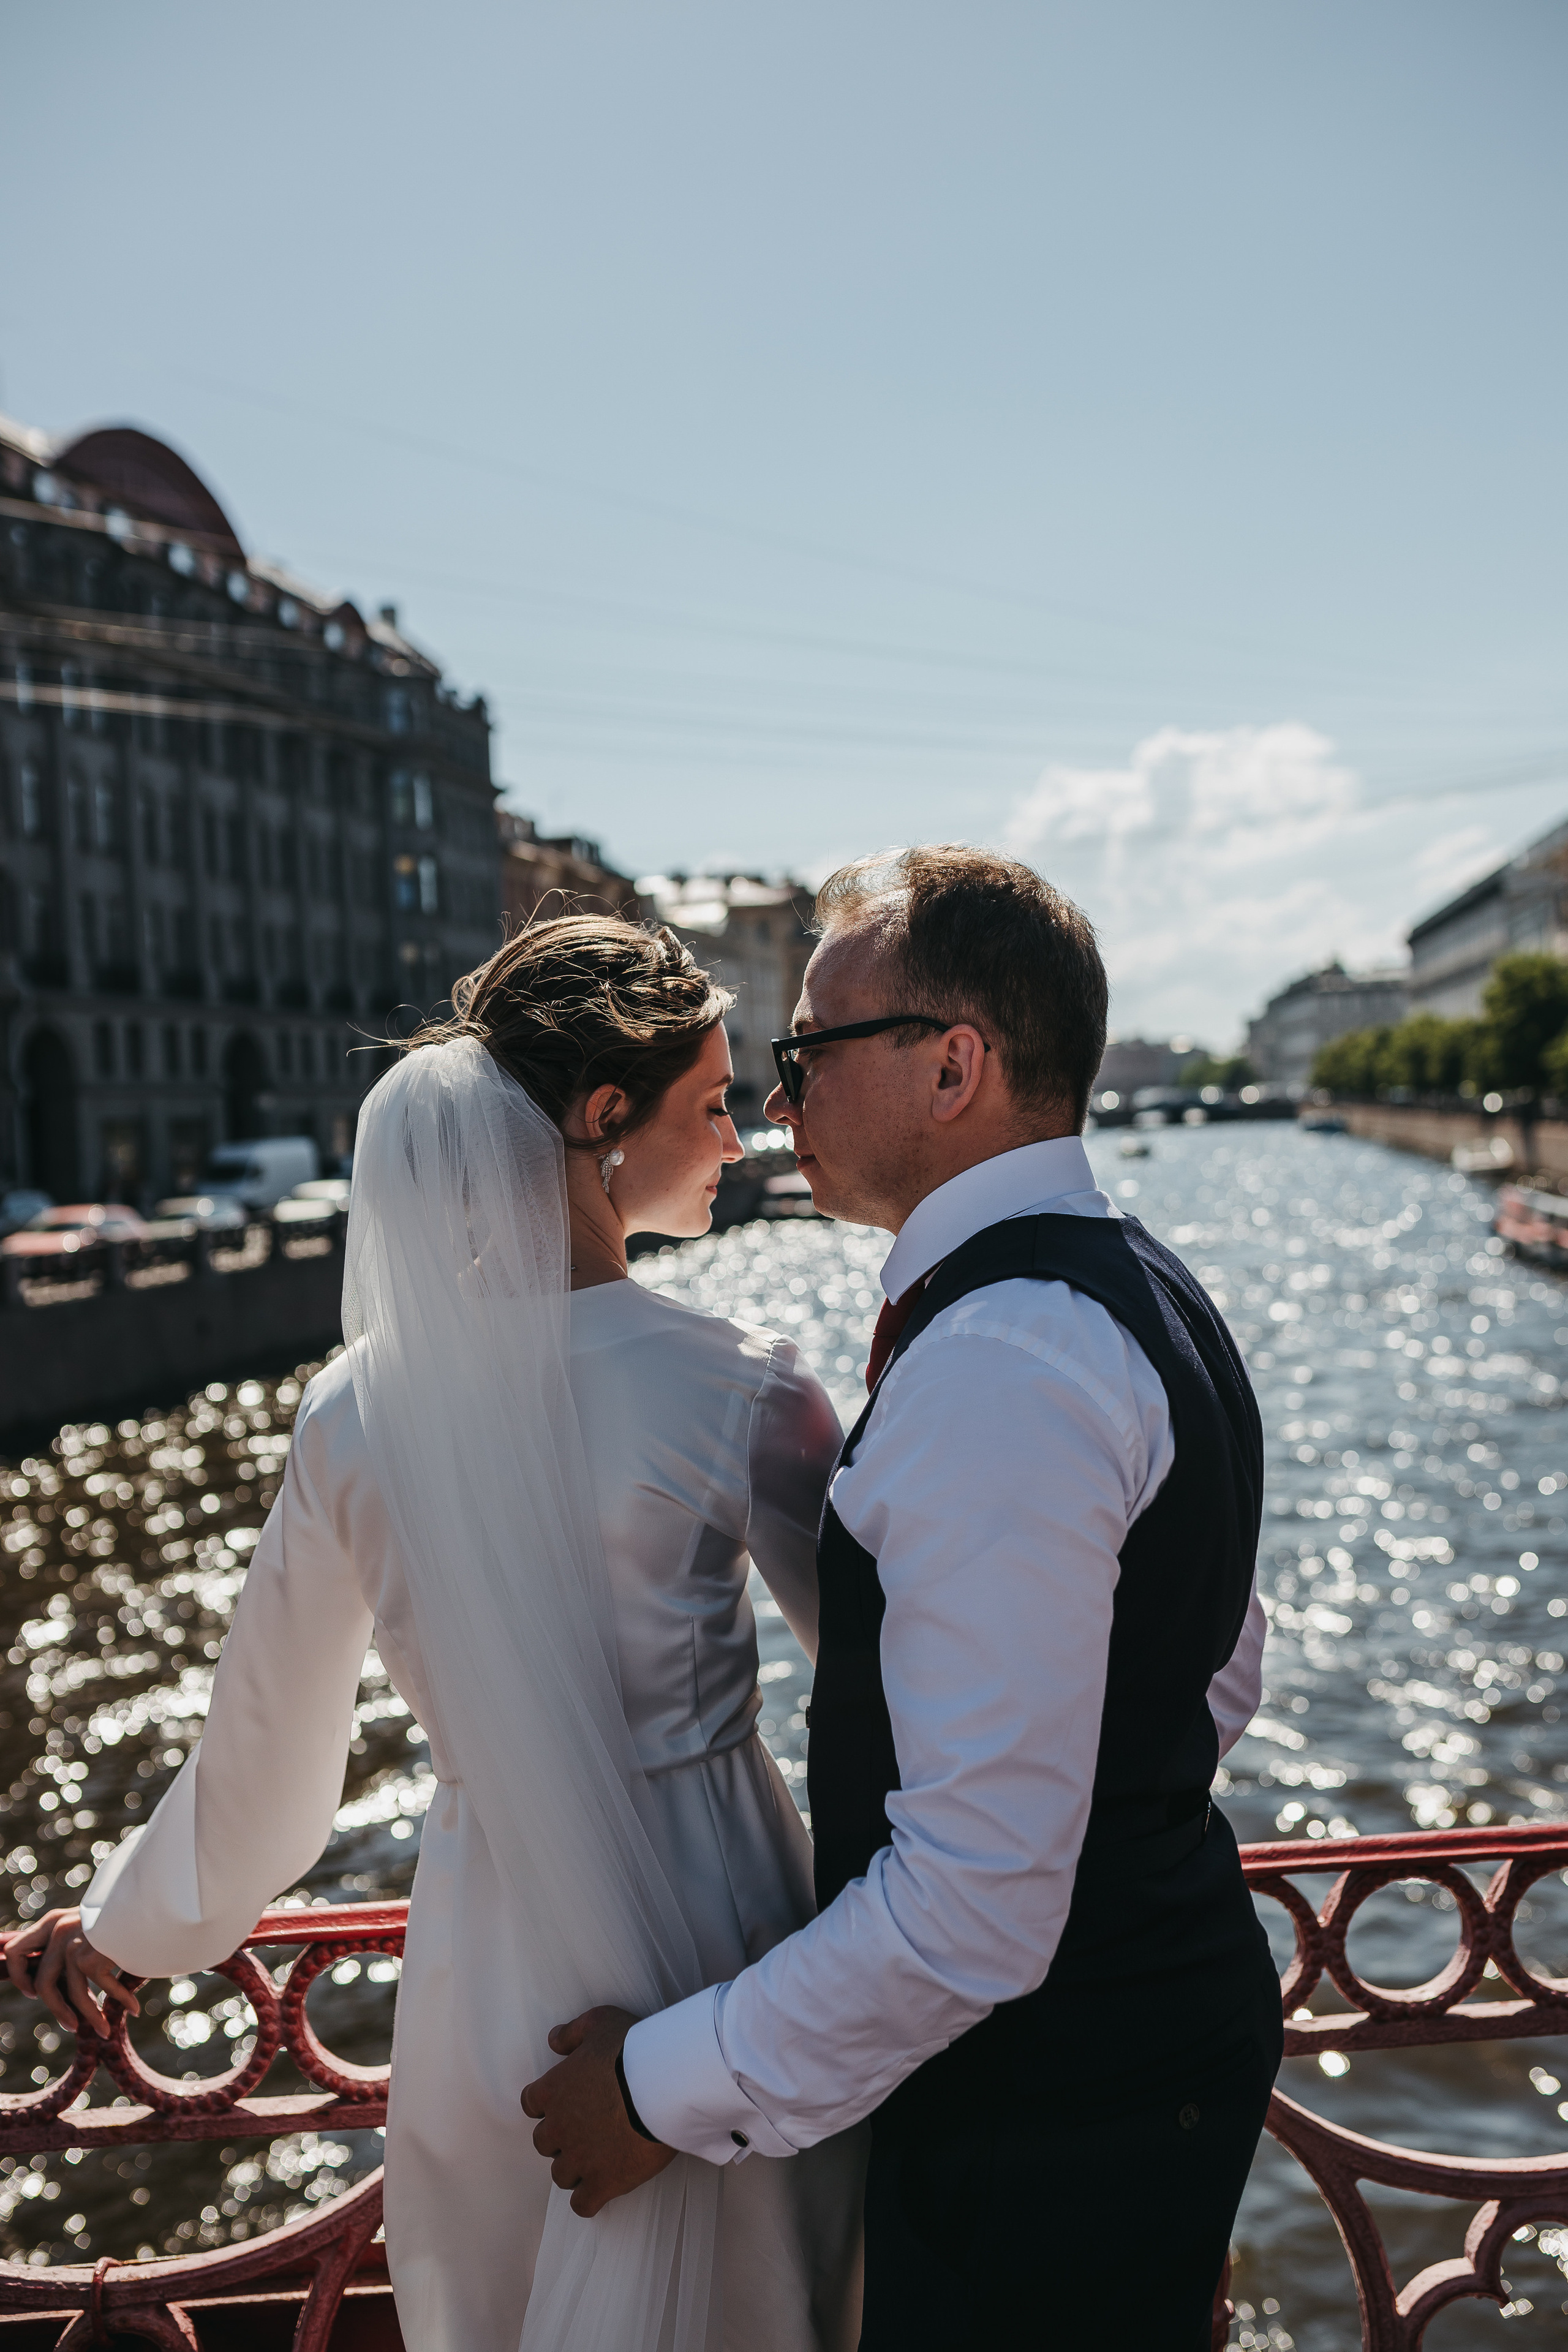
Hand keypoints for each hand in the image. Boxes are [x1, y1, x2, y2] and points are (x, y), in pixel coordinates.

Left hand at [1, 1908, 139, 2040]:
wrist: (152, 1900)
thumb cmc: (127, 1913)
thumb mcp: (91, 1922)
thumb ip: (72, 1940)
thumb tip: (60, 1978)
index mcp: (53, 1921)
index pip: (15, 1951)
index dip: (19, 1976)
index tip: (33, 1992)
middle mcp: (58, 1931)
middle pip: (44, 1983)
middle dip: (58, 2009)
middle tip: (72, 2024)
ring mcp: (73, 1945)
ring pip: (74, 1995)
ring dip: (92, 2017)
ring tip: (105, 2029)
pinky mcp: (90, 1957)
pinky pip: (103, 1991)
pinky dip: (121, 2001)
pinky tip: (132, 2008)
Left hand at [521, 2005, 674, 2216]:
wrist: (661, 2086)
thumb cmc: (632, 2050)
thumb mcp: (600, 2022)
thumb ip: (572, 2032)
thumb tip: (553, 2040)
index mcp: (553, 2090)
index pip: (531, 2104)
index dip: (547, 2105)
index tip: (566, 2103)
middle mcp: (559, 2127)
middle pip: (544, 2143)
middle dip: (561, 2138)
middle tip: (587, 2130)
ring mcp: (579, 2159)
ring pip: (561, 2175)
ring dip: (575, 2168)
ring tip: (599, 2158)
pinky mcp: (602, 2183)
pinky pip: (582, 2205)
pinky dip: (589, 2199)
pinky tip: (603, 2187)